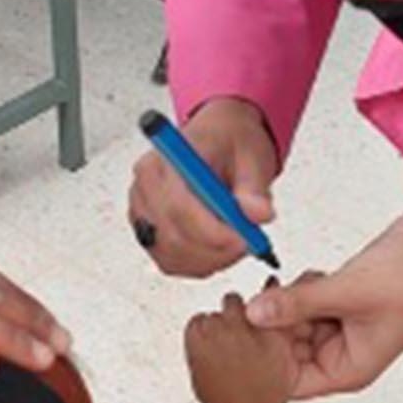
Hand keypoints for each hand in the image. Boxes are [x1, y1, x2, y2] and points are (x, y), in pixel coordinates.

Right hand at [128, 97, 278, 277]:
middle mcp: (146, 187)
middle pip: (170, 236)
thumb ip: (253, 189)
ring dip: (209, 259)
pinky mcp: (149, 232)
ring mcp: (143, 212)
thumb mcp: (252, 156)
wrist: (219, 139)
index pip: (177, 206)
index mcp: (166, 160)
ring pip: (170, 255)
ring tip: (237, 242)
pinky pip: (170, 261)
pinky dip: (199, 264)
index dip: (210, 231)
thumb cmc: (230, 142)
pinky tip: (220, 248)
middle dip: (214, 250)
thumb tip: (259, 215)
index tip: (243, 240)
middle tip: (248, 244)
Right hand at [185, 292, 300, 402]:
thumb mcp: (198, 379)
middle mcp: (220, 329)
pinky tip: (271, 296)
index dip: (208, 328)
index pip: (199, 319)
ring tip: (253, 323)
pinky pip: (269, 312)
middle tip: (236, 329)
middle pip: (222, 307)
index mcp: (198, 339)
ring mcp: (245, 330)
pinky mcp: (269, 333)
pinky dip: (271, 304)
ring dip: (248, 310)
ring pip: (243, 304)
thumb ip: (198, 353)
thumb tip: (203, 341)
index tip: (215, 336)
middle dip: (228, 316)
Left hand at [246, 167, 402, 398]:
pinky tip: (318, 274)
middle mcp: (343, 354)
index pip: (289, 382)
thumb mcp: (348, 292)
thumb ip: (297, 305)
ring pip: (292, 323)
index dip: (266, 359)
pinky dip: (302, 286)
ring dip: (288, 301)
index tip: (250, 328)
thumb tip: (254, 315)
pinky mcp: (340, 300)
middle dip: (273, 325)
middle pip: (286, 352)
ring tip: (304, 282)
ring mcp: (341, 327)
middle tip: (259, 296)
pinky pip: (304, 301)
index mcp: (348, 369)